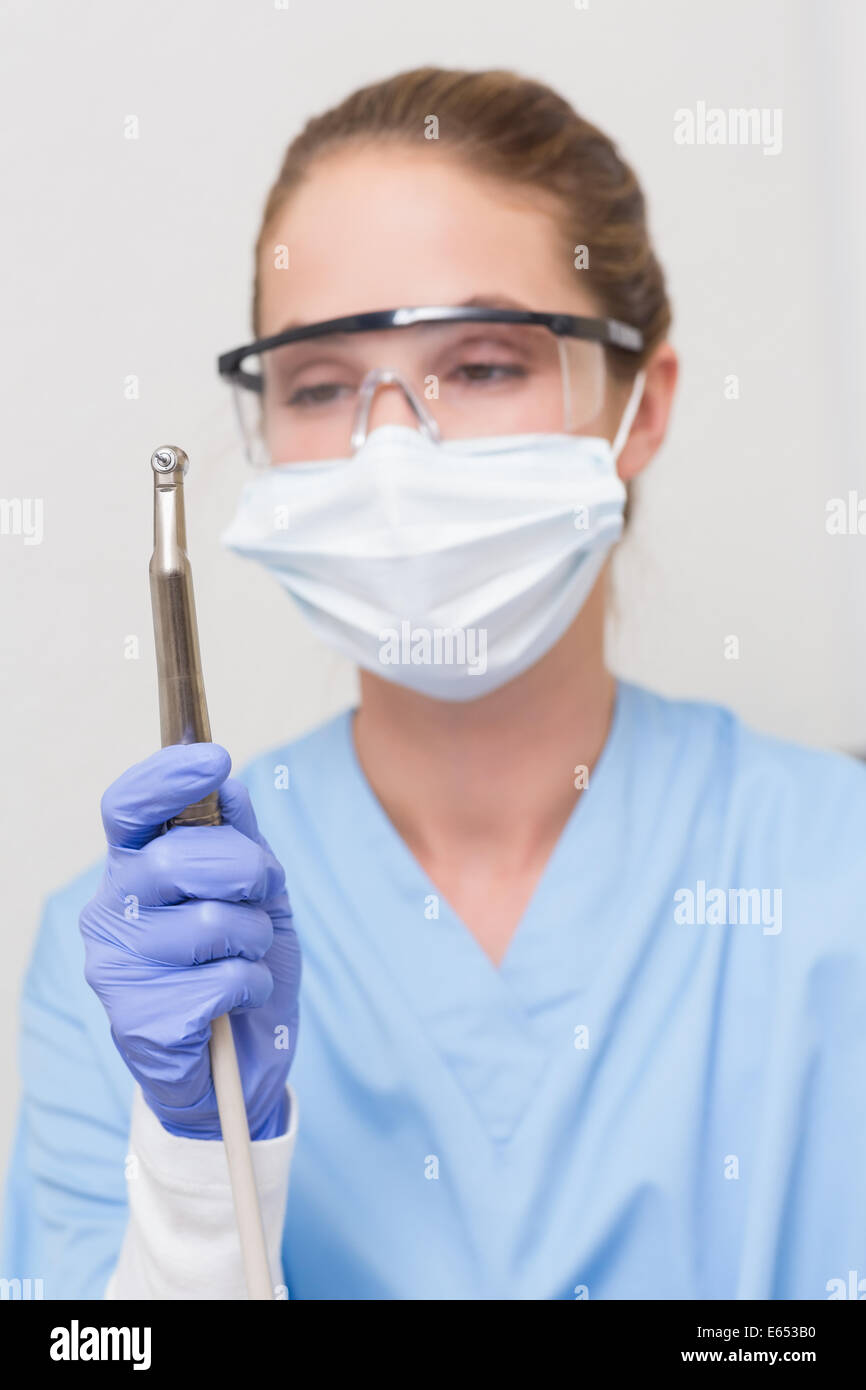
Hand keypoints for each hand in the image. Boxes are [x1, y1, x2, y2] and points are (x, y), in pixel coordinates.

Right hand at [80, 743, 299, 1139]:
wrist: (242, 1064)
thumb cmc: (240, 964)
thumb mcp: (256, 892)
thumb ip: (241, 839)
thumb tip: (230, 787)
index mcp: (133, 868)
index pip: (127, 809)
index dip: (165, 779)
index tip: (214, 758)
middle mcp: (111, 911)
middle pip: (179, 859)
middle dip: (245, 870)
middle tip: (262, 891)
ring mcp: (117, 969)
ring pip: (209, 923)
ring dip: (253, 937)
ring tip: (245, 956)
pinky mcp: (139, 1023)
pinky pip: (224, 980)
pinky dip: (252, 985)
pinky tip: (237, 1000)